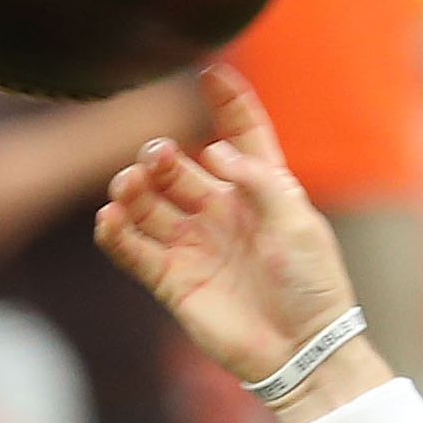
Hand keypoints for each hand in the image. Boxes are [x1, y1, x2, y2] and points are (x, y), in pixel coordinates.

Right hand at [96, 65, 362, 393]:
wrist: (301, 350)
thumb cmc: (311, 285)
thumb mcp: (297, 221)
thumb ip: (258, 178)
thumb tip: (212, 151)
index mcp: (260, 190)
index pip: (241, 134)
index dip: (228, 102)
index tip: (211, 71)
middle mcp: (221, 212)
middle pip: (177, 167)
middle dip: (160, 155)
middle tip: (158, 159)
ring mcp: (193, 244)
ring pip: (146, 201)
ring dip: (131, 187)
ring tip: (130, 187)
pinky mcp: (171, 279)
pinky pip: (131, 248)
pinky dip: (115, 231)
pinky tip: (111, 220)